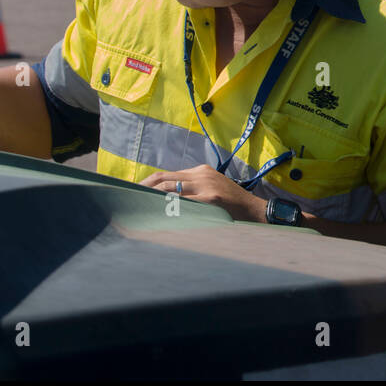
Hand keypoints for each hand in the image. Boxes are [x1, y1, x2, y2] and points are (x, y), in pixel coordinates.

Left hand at [140, 164, 265, 222]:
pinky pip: (184, 203)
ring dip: (153, 199)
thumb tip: (166, 197)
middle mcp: (202, 175)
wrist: (255, 210)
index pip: (167, 175)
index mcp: (201, 170)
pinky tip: (159, 215)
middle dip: (144, 189)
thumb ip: (193, 189)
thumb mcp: (212, 189)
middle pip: (164, 180)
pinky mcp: (211, 199)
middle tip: (129, 200)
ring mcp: (207, 186)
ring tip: (139, 208)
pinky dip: (169, 208)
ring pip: (171, 190)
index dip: (148, 183)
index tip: (134, 192)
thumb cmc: (232, 204)